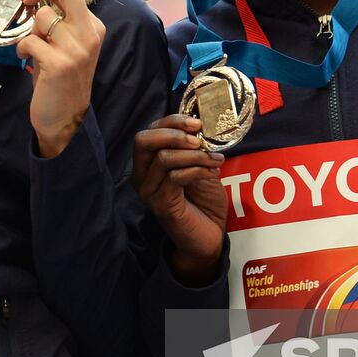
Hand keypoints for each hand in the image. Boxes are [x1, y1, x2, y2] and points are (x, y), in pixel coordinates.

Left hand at [13, 0, 104, 157]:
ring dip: (29, 30)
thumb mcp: (66, 47)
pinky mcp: (60, 64)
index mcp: (93, 27)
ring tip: (32, 48)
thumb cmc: (60, 81)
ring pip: (42, 17)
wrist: (65, 120)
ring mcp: (77, 50)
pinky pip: (30, 41)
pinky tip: (26, 60)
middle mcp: (89, 35)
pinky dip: (21, 48)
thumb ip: (56, 22)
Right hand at [134, 114, 226, 285]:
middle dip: (174, 134)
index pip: (149, 132)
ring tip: (216, 159)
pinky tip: (212, 173)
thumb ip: (192, 147)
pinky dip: (196, 170)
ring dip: (195, 155)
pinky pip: (175, 177)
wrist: (209, 234)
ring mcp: (149, 192)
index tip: (198, 123)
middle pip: (143, 141)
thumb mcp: (198, 165)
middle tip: (199, 139)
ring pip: (163, 158)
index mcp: (147, 163)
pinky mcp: (161, 205)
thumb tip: (200, 126)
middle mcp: (142, 176)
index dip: (172, 121)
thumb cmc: (203, 200)